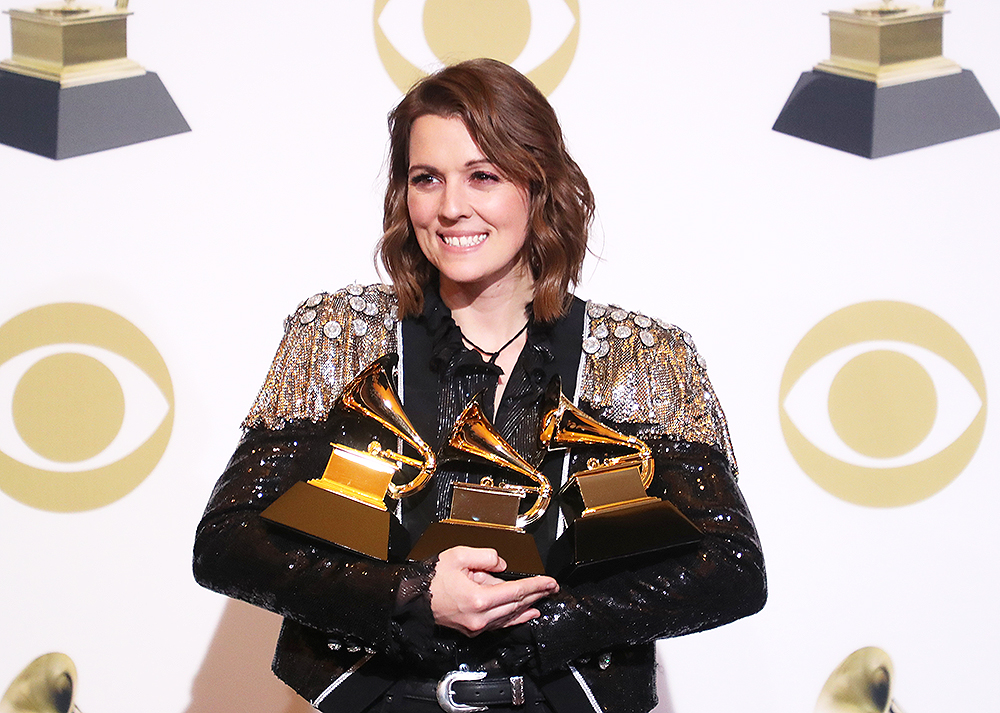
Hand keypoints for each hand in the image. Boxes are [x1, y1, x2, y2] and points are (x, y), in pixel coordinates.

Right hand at [429, 546, 558, 636]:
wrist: (413, 597)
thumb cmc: (432, 578)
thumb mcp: (459, 556)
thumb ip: (485, 557)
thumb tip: (502, 565)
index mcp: (478, 598)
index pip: (516, 591)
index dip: (536, 585)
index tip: (550, 582)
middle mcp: (479, 617)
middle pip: (516, 605)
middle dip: (537, 594)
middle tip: (552, 587)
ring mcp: (476, 626)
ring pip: (510, 616)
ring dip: (529, 606)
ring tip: (543, 598)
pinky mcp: (472, 629)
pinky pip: (500, 624)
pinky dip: (516, 618)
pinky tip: (526, 615)